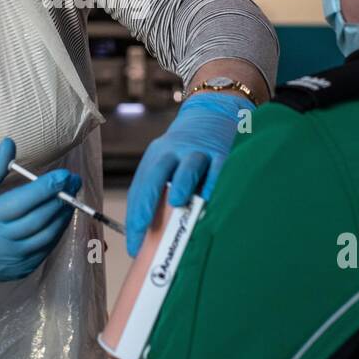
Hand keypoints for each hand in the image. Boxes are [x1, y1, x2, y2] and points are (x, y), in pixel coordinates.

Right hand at [0, 137, 81, 287]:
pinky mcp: (20, 270)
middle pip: (37, 219)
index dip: (45, 188)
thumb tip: (10, 144)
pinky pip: (46, 249)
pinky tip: (61, 216)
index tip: (64, 175)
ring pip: (46, 235)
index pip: (20, 202)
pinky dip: (57, 231)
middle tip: (74, 181)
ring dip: (63, 215)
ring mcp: (10, 260)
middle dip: (60, 198)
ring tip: (71, 196)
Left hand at [125, 92, 251, 255]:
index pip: (141, 188)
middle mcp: (175, 152)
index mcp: (157, 157)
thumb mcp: (170, 163)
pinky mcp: (223, 152)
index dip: (135, 217)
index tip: (135, 247)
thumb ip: (163, 193)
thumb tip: (156, 240)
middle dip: (147, 201)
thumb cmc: (189, 151)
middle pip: (156, 174)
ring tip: (177, 202)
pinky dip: (214, 182)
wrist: (214, 111)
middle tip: (142, 226)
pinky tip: (210, 197)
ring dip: (181, 184)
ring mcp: (199, 151)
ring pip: (188, 167)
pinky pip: (218, 168)